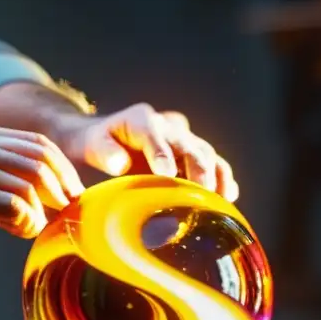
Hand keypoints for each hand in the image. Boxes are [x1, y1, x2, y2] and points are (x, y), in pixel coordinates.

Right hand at [0, 125, 84, 259]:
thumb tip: (45, 192)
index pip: (36, 142)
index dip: (61, 166)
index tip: (70, 189)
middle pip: (40, 161)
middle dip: (62, 187)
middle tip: (66, 209)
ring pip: (32, 186)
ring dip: (41, 212)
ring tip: (32, 226)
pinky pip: (19, 207)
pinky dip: (28, 223)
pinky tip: (18, 232)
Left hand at [53, 103, 237, 201]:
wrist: (106, 141)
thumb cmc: (97, 144)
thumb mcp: (92, 144)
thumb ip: (104, 152)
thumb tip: (120, 164)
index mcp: (141, 119)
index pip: (153, 134)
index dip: (161, 153)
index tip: (166, 173)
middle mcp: (168, 127)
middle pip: (188, 146)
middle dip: (196, 170)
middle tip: (200, 194)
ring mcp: (184, 140)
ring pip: (206, 154)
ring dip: (215, 176)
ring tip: (220, 200)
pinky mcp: (193, 156)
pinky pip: (214, 164)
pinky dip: (223, 179)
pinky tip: (228, 198)